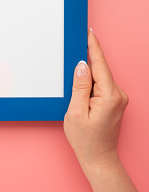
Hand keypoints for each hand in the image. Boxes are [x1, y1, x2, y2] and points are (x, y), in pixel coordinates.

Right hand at [64, 29, 142, 191]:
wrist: (99, 160)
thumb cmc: (86, 140)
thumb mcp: (75, 112)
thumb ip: (79, 86)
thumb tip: (81, 65)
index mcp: (109, 95)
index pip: (100, 64)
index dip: (93, 46)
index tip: (88, 32)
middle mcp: (118, 94)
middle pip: (100, 68)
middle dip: (86, 59)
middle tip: (74, 46)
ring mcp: (118, 98)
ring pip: (100, 76)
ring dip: (87, 72)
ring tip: (74, 76)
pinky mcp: (115, 101)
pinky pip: (101, 83)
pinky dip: (91, 81)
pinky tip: (81, 86)